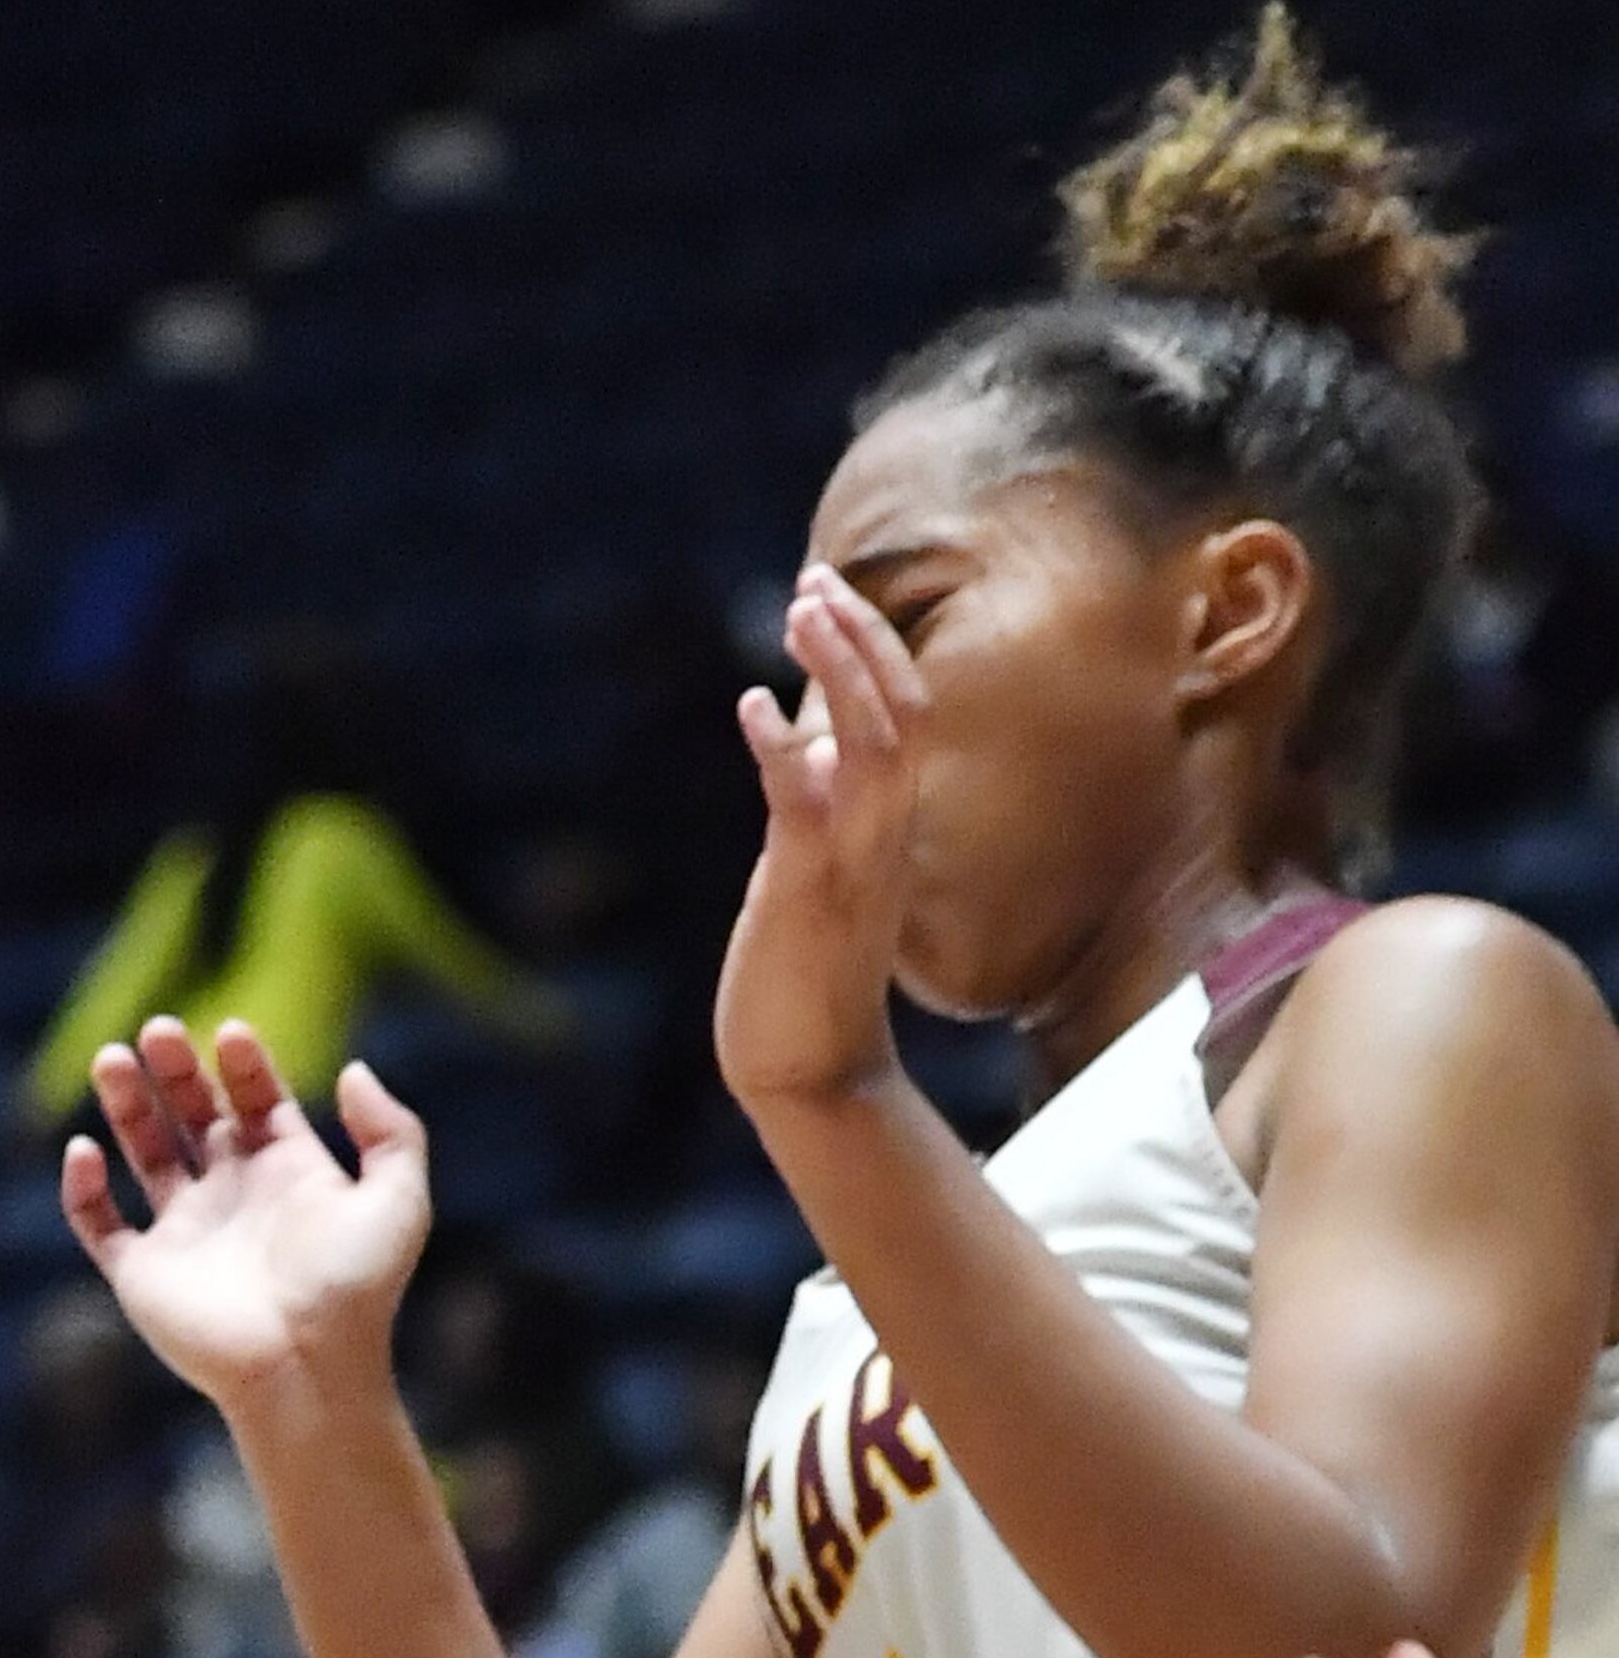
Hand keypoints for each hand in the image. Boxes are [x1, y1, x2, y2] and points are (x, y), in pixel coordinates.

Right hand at [61, 1016, 430, 1406]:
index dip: (243, 1064)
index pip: (257, 1100)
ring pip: (145, 1152)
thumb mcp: (398, 1200)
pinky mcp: (143, 1274)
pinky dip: (82, 1188)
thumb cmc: (354, 1291)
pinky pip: (99, 1224)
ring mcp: (185, 1234)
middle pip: (195, 1114)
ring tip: (114, 1057)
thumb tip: (351, 1070)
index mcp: (289, 1174)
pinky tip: (84, 1148)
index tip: (231, 1035)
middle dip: (176, 1069)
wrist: (306, 1369)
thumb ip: (390, 1130)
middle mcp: (234, 1196)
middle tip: (159, 1030)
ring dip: (127, 1104)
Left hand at [712, 566, 922, 1130]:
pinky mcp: (806, 893)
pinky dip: (780, 748)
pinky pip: (803, 804)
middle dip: (861, 637)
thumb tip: (804, 748)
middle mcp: (884, 835)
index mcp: (891, 829)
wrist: (814, 1076)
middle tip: (813, 580)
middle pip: (902, 708)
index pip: (906, 714)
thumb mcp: (821, 875)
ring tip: (798, 610)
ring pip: (873, 742)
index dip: (872, 648)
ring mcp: (851, 862)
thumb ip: (818, 810)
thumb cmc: (809, 979)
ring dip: (838, 670)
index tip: (828, 596)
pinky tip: (751, 705)